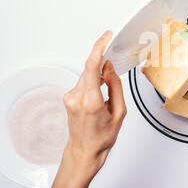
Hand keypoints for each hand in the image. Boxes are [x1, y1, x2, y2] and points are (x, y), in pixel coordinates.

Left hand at [46, 31, 125, 187]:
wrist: (84, 150)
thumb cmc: (102, 136)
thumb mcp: (119, 113)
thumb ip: (116, 87)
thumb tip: (109, 68)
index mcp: (91, 102)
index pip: (91, 67)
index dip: (99, 48)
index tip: (106, 37)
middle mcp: (76, 98)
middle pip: (90, 69)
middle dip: (102, 65)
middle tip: (113, 67)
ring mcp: (69, 98)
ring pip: (86, 76)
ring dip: (98, 78)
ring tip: (106, 97)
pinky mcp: (68, 98)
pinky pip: (83, 83)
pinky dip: (93, 84)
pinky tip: (99, 97)